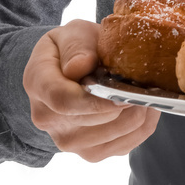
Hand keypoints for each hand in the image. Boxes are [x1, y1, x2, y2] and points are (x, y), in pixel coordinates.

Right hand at [23, 19, 160, 161]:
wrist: (68, 67)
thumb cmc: (73, 46)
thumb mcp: (72, 33)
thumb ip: (76, 46)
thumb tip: (79, 66)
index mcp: (38, 84)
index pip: (63, 101)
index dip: (97, 100)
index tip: (123, 91)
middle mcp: (48, 119)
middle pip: (94, 121)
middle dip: (125, 101)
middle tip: (145, 82)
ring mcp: (68, 140)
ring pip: (114, 135)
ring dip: (138, 113)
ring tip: (144, 90)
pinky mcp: (89, 152)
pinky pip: (125, 145)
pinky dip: (142, 126)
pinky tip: (143, 105)